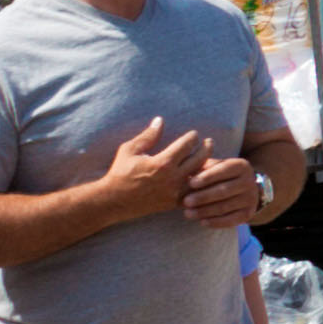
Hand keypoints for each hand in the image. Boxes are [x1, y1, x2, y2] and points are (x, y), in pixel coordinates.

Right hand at [95, 120, 209, 223]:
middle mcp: (172, 178)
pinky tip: (203, 178)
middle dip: (206, 148)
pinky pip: (195, 193)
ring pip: (201, 177)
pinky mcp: (174, 203)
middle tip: (209, 142)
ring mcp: (175, 192)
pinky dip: (201, 185)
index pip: (187, 145)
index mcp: (163, 163)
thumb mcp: (130, 150)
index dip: (193, 137)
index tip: (194, 134)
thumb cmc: (120, 173)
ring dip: (207, 166)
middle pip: (199, 159)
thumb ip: (148, 135)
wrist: (113, 201)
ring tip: (209, 158)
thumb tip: (160, 120)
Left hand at [179, 150, 268, 225]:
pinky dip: (215, 222)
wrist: (242, 191)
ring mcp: (250, 198)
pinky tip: (202, 222)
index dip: (207, 177)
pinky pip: (231, 220)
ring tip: (188, 213)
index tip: (191, 183)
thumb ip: (202, 167)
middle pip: (224, 190)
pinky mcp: (248, 214)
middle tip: (186, 201)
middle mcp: (249, 181)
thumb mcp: (214, 167)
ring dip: (205, 211)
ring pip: (225, 206)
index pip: (224, 170)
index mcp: (241, 166)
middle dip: (203, 197)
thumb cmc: (219, 176)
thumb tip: (186, 173)